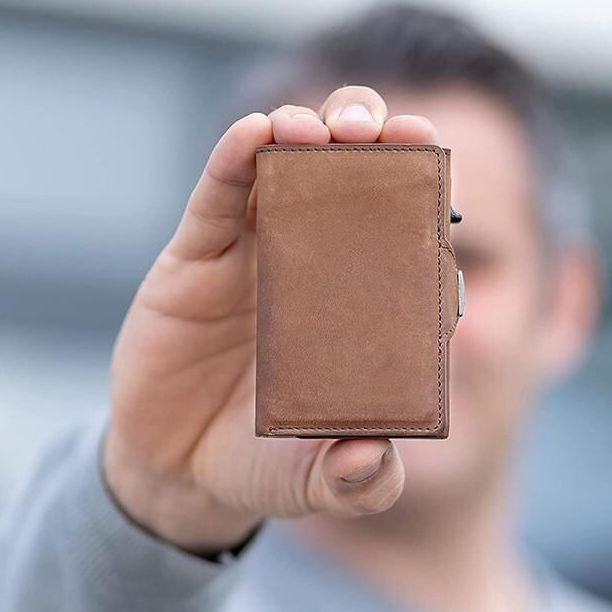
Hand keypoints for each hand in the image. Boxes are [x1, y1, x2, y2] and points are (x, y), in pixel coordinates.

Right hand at [103, 85, 439, 552]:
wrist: (178, 467)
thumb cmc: (263, 464)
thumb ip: (357, 482)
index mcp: (362, 302)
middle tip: (382, 132)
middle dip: (371, 141)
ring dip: (308, 133)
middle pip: (351, 176)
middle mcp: (317, 262)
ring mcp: (257, 250)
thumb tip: (377, 462)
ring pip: (287, 165)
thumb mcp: (315, 482)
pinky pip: (220, 193)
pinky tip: (254, 134)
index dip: (423, 189)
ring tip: (318, 129)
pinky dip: (236, 158)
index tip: (434, 160)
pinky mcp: (199, 253)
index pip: (404, 229)